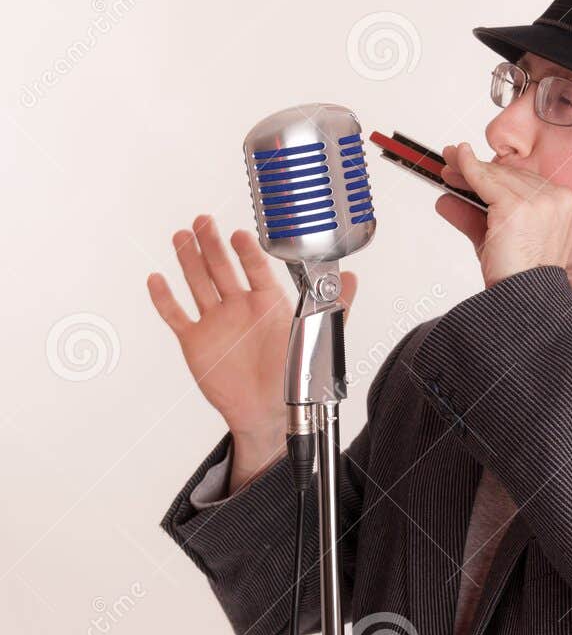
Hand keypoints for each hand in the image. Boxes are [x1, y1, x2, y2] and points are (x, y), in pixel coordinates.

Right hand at [147, 213, 357, 436]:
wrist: (267, 413)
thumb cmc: (292, 378)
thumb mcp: (317, 339)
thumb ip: (335, 308)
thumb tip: (351, 278)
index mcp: (268, 303)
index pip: (257, 268)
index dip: (248, 251)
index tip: (240, 235)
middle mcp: (240, 306)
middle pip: (222, 268)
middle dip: (212, 244)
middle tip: (204, 221)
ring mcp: (216, 321)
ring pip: (198, 284)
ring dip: (189, 260)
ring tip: (181, 237)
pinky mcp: (196, 340)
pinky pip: (176, 315)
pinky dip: (164, 298)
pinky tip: (157, 279)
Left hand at [434, 141, 571, 288]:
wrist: (522, 301)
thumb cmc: (516, 279)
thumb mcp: (495, 240)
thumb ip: (474, 217)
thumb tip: (446, 200)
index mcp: (569, 207)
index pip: (527, 182)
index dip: (496, 174)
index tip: (470, 166)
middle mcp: (561, 200)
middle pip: (512, 175)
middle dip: (478, 170)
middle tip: (451, 163)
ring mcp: (543, 202)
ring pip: (499, 176)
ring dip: (469, 169)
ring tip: (447, 167)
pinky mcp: (520, 206)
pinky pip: (487, 181)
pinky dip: (469, 169)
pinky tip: (458, 160)